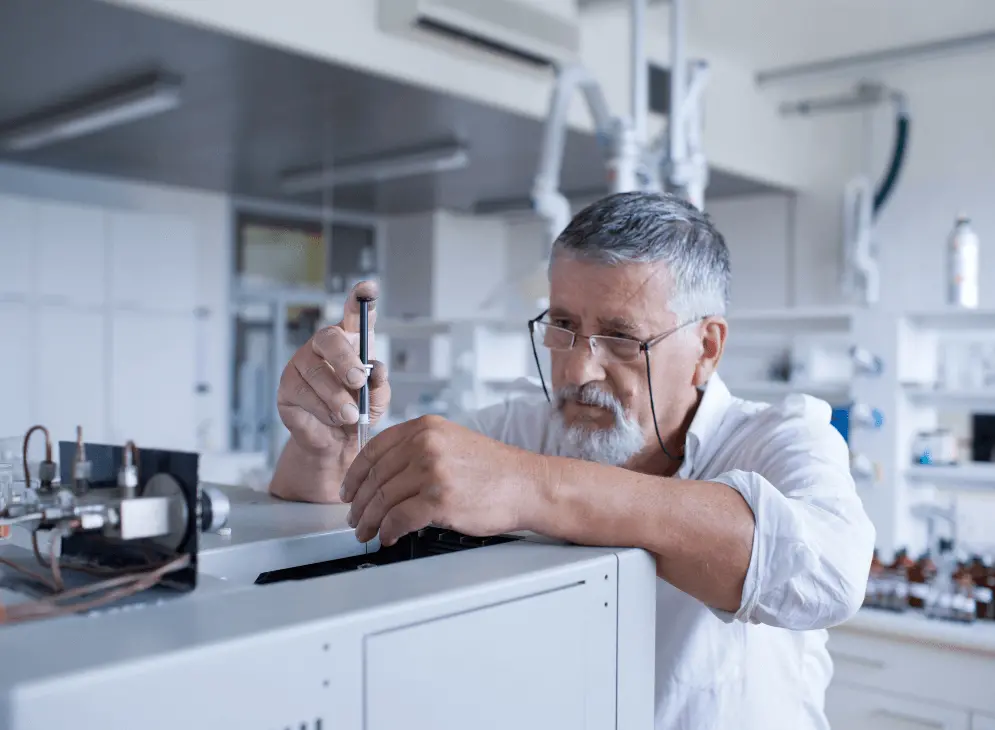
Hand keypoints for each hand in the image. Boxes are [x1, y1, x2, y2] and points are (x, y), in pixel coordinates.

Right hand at [277, 281, 390, 453]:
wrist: (337, 442)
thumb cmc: (359, 411)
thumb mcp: (377, 400)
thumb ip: (380, 385)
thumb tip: (375, 370)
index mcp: (352, 341)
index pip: (355, 313)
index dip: (360, 299)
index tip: (369, 288)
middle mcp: (324, 346)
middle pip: (329, 338)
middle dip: (345, 360)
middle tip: (358, 381)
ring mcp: (302, 362)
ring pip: (317, 373)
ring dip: (337, 397)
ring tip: (350, 414)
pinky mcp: (287, 385)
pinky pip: (303, 393)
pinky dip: (322, 409)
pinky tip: (331, 417)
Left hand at [341, 415, 545, 545]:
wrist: (527, 485)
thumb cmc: (494, 470)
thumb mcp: (452, 443)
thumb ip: (418, 450)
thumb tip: (384, 474)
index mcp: (425, 428)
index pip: (374, 449)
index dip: (355, 474)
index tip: (349, 489)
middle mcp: (425, 444)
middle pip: (374, 477)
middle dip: (359, 503)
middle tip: (355, 518)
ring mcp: (431, 471)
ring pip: (382, 499)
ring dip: (369, 521)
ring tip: (367, 532)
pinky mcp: (438, 500)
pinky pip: (398, 519)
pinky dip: (388, 531)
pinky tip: (388, 536)